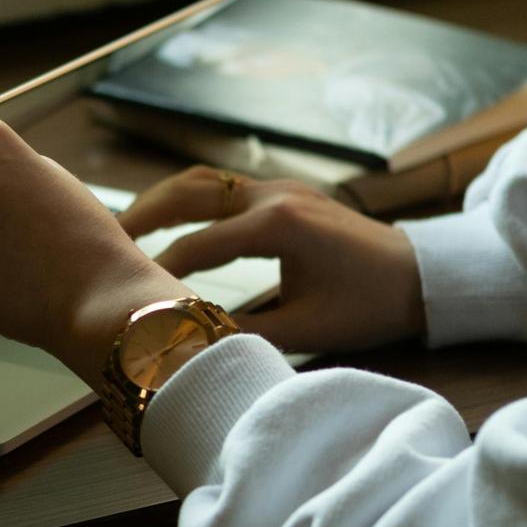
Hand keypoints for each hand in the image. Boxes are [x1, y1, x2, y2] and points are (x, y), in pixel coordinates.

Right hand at [120, 166, 424, 354]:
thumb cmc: (370, 305)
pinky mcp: (283, 190)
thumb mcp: (308, 329)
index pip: (197, 245)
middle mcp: (273, 195)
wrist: (422, 275)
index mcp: (278, 226)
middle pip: (188, 192)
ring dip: (161, 200)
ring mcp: (279, 186)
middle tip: (104, 240)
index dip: (157, 271)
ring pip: (201, 181)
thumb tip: (190, 345)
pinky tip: (167, 221)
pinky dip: (187, 200)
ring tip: (125, 227)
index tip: (123, 292)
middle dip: (142, 215)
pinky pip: (220, 186)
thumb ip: (245, 335)